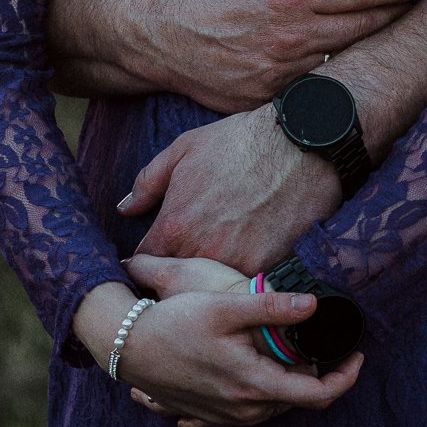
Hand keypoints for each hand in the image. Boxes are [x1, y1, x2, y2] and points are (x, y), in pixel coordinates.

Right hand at [107, 271, 363, 426]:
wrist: (126, 346)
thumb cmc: (173, 323)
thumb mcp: (224, 307)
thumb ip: (271, 307)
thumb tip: (315, 304)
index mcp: (254, 384)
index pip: (318, 395)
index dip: (345, 377)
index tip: (356, 354)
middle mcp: (243, 409)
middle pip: (297, 401)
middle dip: (315, 375)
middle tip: (319, 342)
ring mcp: (224, 417)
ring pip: (272, 407)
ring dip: (286, 384)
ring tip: (286, 351)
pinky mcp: (206, 417)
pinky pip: (244, 414)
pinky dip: (257, 398)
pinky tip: (250, 376)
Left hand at [119, 107, 342, 273]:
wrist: (302, 143)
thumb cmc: (240, 141)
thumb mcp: (184, 150)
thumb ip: (148, 183)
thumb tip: (125, 209)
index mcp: (175, 226)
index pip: (146, 261)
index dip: (148, 260)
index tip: (157, 257)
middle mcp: (202, 252)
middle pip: (180, 280)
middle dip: (181, 272)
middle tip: (193, 257)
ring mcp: (237, 263)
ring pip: (215, 285)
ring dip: (214, 277)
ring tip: (222, 259)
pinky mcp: (270, 267)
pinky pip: (248, 281)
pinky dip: (245, 274)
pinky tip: (250, 256)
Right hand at [152, 0, 416, 111]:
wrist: (163, 38)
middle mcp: (293, 38)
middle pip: (365, 28)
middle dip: (391, 15)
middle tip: (407, 5)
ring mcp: (284, 74)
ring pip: (344, 59)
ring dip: (363, 45)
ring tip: (380, 30)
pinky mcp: (272, 98)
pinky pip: (315, 85)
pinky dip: (329, 72)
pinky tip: (339, 60)